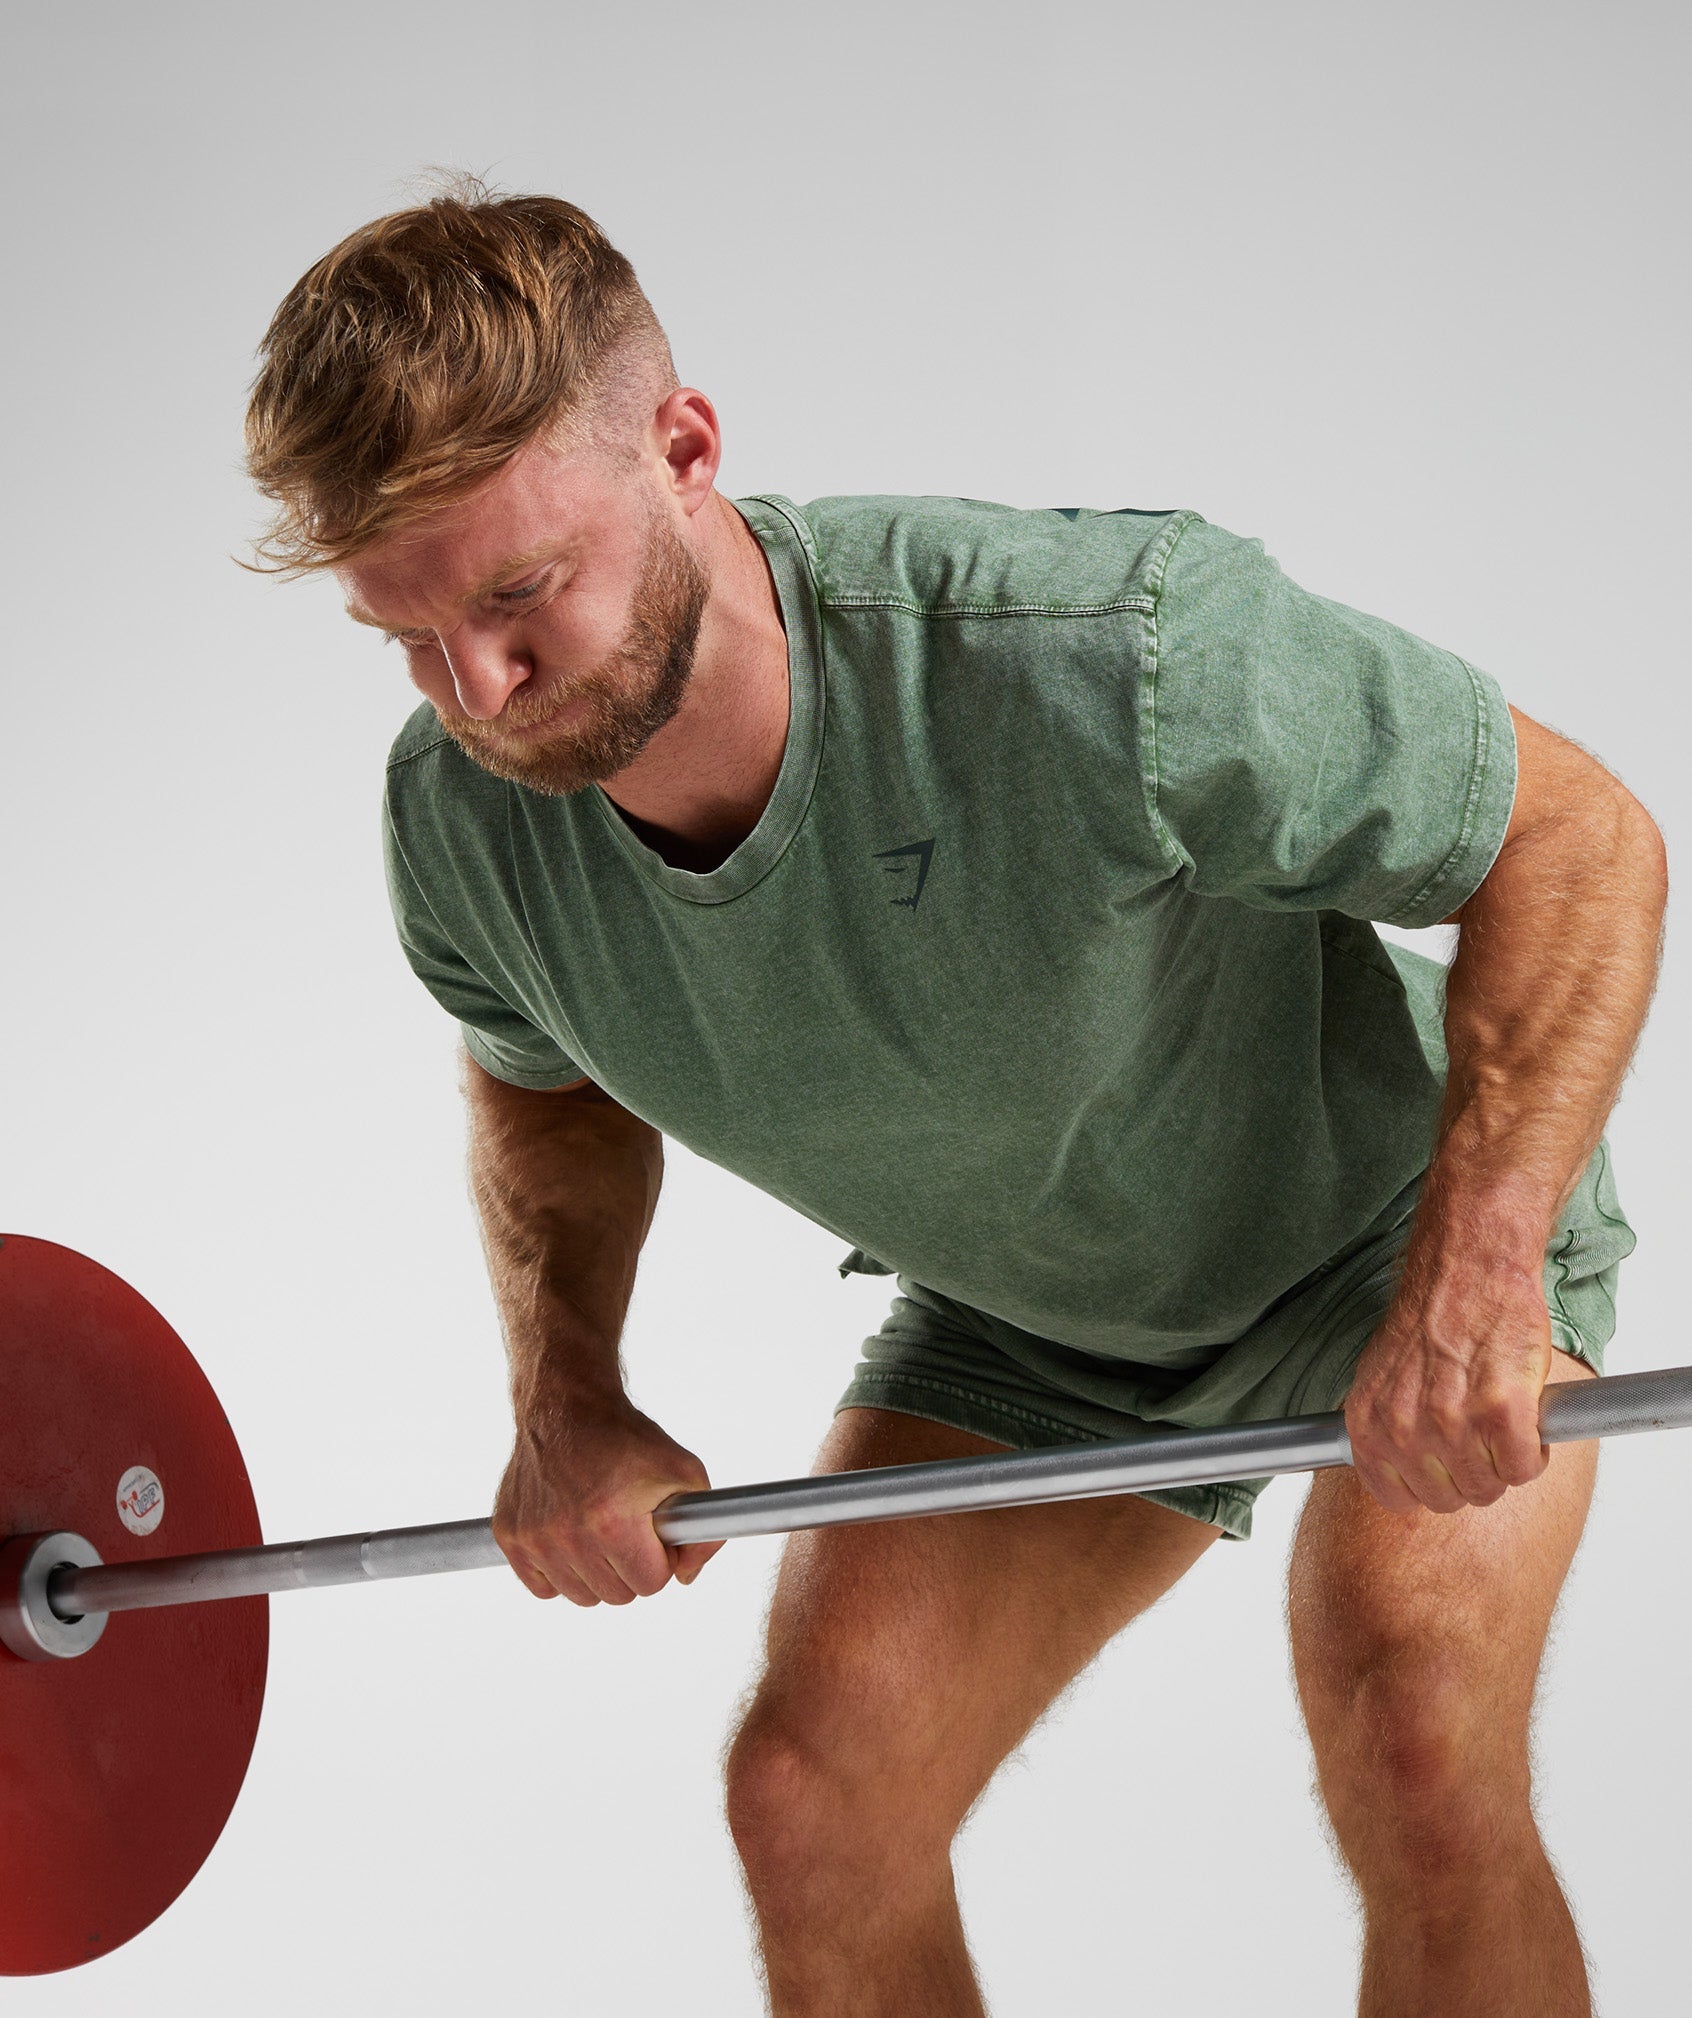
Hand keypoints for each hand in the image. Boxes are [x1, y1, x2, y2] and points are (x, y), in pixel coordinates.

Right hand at [492, 1392, 722, 1605]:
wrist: (565, 1406)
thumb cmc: (625, 1437)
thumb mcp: (684, 1471)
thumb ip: (704, 1531)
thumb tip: (686, 1576)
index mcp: (612, 1522)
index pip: (650, 1583)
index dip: (659, 1557)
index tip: (652, 1533)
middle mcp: (568, 1535)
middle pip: (616, 1595)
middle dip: (629, 1566)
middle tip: (626, 1528)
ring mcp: (534, 1538)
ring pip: (580, 1595)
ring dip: (595, 1571)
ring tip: (598, 1528)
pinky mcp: (509, 1536)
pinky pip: (543, 1588)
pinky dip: (559, 1572)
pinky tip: (570, 1537)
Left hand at [1343, 1261, 1553, 1514]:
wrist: (1467, 1269)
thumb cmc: (1430, 1318)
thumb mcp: (1382, 1376)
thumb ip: (1386, 1426)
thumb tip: (1400, 1468)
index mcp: (1369, 1425)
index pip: (1395, 1498)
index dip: (1426, 1486)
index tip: (1442, 1468)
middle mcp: (1404, 1430)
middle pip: (1448, 1500)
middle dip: (1469, 1475)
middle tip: (1480, 1436)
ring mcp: (1451, 1424)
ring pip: (1489, 1488)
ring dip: (1503, 1462)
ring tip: (1502, 1421)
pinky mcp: (1501, 1414)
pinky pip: (1524, 1468)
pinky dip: (1534, 1452)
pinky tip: (1525, 1419)